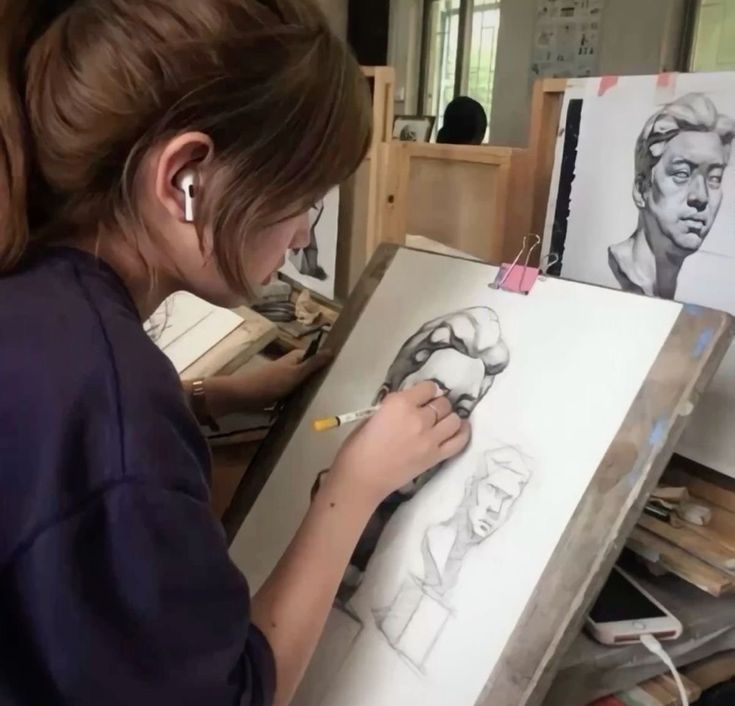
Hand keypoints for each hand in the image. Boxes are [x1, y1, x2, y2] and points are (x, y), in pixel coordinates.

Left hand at [198, 348, 331, 416]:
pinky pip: (296, 393)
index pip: (316, 355)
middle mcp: (291, 365)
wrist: (245, 396)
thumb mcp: (296, 373)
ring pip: (304, 382)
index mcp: (296, 357)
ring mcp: (285, 378)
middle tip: (338, 387)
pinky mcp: (280, 391)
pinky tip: (311, 405)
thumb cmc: (271, 382)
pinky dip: (302, 397)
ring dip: (311, 389)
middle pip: (311, 369)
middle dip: (320, 377)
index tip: (341, 370)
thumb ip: (313, 363)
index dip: (326, 360)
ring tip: (328, 397)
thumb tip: (332, 350)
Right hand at [328, 381, 470, 505]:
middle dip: (436, 405)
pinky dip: (462, 433)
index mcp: (400, 404)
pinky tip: (459, 429)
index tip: (421, 397)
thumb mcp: (374, 415)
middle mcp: (419, 417)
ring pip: (453, 419)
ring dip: (448, 418)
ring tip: (440, 422)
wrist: (362, 478)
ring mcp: (430, 438)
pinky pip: (459, 441)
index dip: (425, 392)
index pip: (428, 387)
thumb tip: (412, 403)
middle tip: (428, 412)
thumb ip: (395, 407)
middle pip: (442, 403)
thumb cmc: (358, 446)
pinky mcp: (436, 456)